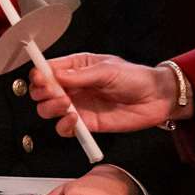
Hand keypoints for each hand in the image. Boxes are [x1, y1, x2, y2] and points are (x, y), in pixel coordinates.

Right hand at [30, 53, 176, 135]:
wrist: (155, 99)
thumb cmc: (135, 78)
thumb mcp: (107, 70)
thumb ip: (80, 75)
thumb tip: (55, 75)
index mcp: (76, 66)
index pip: (47, 69)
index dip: (39, 74)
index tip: (41, 78)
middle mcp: (73, 86)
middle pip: (42, 91)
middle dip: (42, 92)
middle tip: (54, 93)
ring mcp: (78, 105)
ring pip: (48, 110)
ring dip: (51, 108)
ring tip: (66, 104)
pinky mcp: (85, 124)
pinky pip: (64, 128)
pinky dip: (64, 126)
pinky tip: (74, 120)